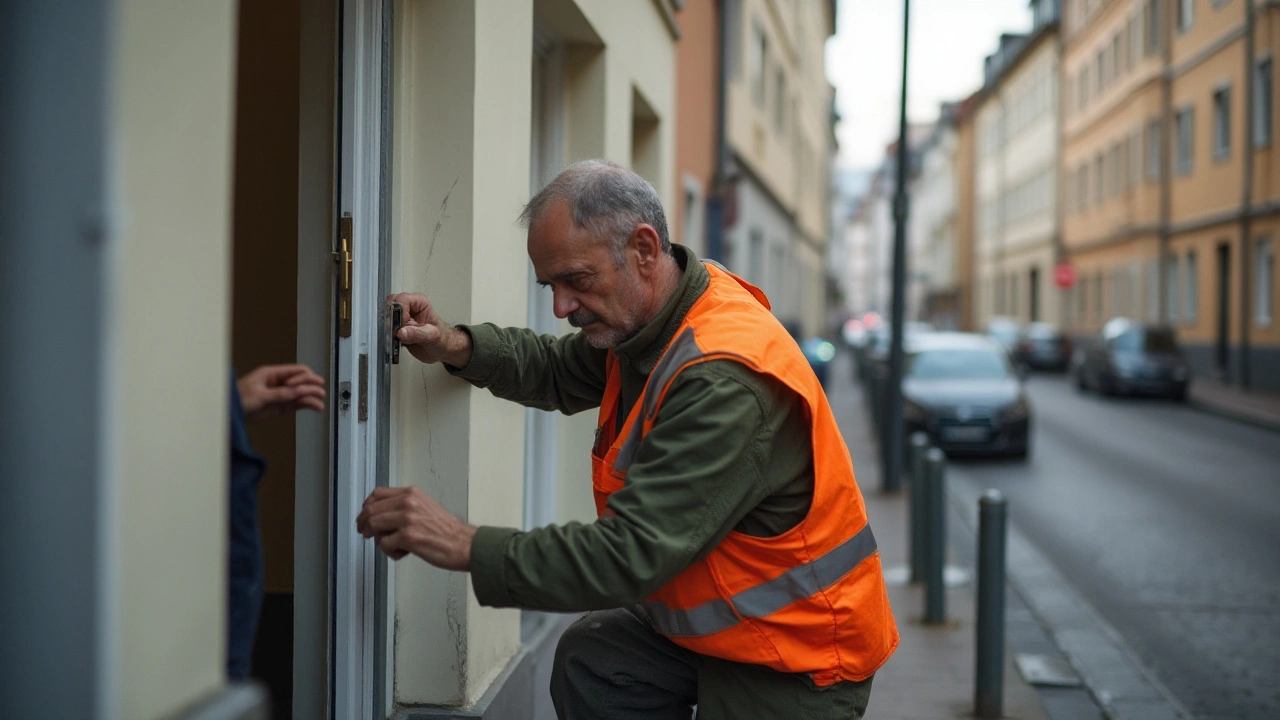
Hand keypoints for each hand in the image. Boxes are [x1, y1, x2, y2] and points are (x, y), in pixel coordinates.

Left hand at [237, 364, 325, 421]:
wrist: (229, 414)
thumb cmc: (237, 400)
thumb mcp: (258, 395)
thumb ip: (279, 394)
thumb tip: (297, 391)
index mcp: (271, 373)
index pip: (296, 370)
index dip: (303, 378)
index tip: (302, 387)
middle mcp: (279, 382)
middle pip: (302, 380)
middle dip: (311, 385)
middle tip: (318, 392)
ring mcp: (280, 394)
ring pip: (301, 393)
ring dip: (312, 396)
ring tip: (319, 402)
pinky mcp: (280, 406)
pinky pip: (297, 403)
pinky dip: (307, 404)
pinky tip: (315, 406)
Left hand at [356, 486, 476, 569]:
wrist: (464, 544)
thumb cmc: (448, 531)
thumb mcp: (425, 507)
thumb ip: (405, 506)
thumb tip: (382, 514)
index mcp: (412, 493)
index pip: (377, 494)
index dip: (366, 506)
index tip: (364, 516)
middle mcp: (408, 502)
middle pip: (370, 509)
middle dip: (364, 524)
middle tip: (365, 533)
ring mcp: (407, 519)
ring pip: (373, 526)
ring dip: (377, 539)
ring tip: (390, 545)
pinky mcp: (408, 537)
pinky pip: (384, 544)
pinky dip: (390, 552)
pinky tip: (403, 552)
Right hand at [388, 292, 472, 367]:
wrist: (441, 350)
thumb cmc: (441, 339)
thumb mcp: (432, 336)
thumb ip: (417, 334)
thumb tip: (401, 332)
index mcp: (419, 302)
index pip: (401, 300)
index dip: (399, 313)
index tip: (402, 326)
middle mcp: (409, 307)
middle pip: (390, 305)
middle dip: (391, 319)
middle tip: (396, 332)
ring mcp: (401, 317)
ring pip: (385, 316)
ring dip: (388, 328)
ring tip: (396, 338)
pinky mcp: (397, 328)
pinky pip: (386, 328)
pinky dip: (387, 335)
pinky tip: (394, 342)